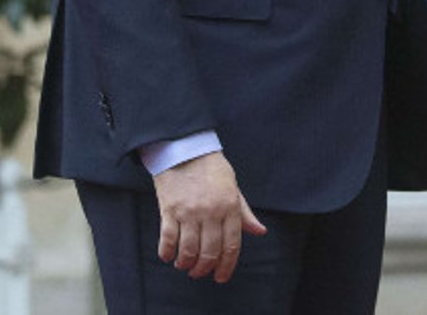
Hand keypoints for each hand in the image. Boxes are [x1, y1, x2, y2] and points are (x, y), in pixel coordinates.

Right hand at [153, 151, 266, 282]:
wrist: (186, 149)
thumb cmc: (212, 170)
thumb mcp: (233, 188)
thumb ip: (244, 213)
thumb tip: (260, 231)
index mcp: (230, 206)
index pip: (231, 244)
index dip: (227, 265)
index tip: (221, 277)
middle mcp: (211, 211)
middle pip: (209, 252)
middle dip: (204, 269)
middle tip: (199, 273)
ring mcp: (189, 212)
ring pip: (188, 250)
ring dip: (186, 264)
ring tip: (185, 265)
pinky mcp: (169, 210)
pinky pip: (168, 240)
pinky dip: (167, 253)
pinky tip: (169, 256)